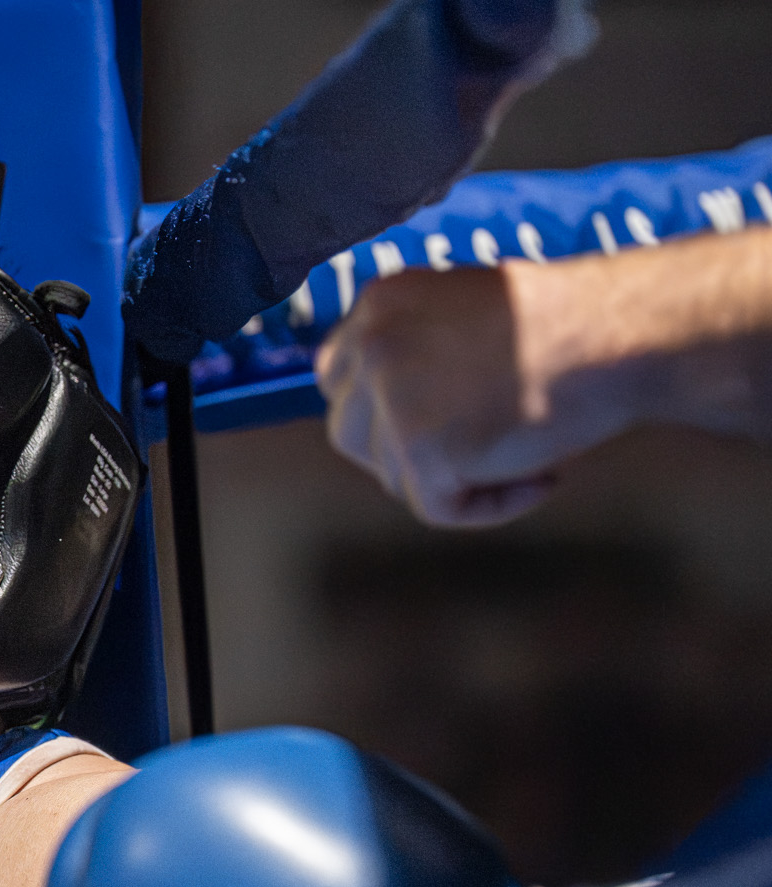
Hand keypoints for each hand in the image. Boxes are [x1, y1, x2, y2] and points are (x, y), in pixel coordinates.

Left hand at [316, 262, 620, 526]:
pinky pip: (437, 508)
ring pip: (392, 475)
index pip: (337, 378)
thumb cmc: (567, 323)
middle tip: (475, 450)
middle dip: (402, 452)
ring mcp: (392, 399)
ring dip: (453, 477)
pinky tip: (543, 478)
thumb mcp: (465, 315)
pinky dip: (490, 506)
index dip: (379, 411)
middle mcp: (372, 347)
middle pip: (351, 433)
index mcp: (378, 306)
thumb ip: (417, 353)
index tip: (429, 424)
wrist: (619, 332)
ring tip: (526, 451)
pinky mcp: (421, 450)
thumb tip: (389, 417)